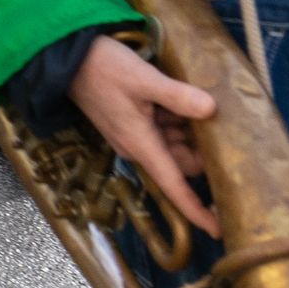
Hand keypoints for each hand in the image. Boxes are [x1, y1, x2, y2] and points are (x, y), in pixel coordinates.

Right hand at [68, 34, 218, 234]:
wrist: (66, 58)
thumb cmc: (102, 68)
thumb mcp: (143, 78)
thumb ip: (177, 95)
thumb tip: (212, 109)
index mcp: (141, 145)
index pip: (174, 186)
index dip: (197, 210)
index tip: (221, 229)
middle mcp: (138, 147)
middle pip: (181, 164)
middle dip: (202, 150)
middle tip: (222, 123)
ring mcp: (133, 135)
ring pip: (174, 145)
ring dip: (190, 131)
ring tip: (203, 103)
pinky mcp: (131, 122)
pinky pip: (163, 131)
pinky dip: (178, 120)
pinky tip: (185, 98)